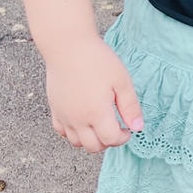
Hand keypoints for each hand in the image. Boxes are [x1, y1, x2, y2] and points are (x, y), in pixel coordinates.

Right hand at [45, 38, 143, 152]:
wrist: (67, 45)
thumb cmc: (96, 60)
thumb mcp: (122, 81)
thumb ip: (130, 107)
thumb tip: (137, 127)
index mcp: (97, 113)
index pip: (111, 140)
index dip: (123, 138)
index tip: (128, 128)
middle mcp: (78, 119)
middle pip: (93, 147)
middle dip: (108, 141)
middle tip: (115, 127)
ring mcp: (64, 115)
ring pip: (76, 142)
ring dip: (90, 139)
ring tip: (99, 124)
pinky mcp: (54, 108)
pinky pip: (61, 131)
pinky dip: (72, 132)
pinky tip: (82, 120)